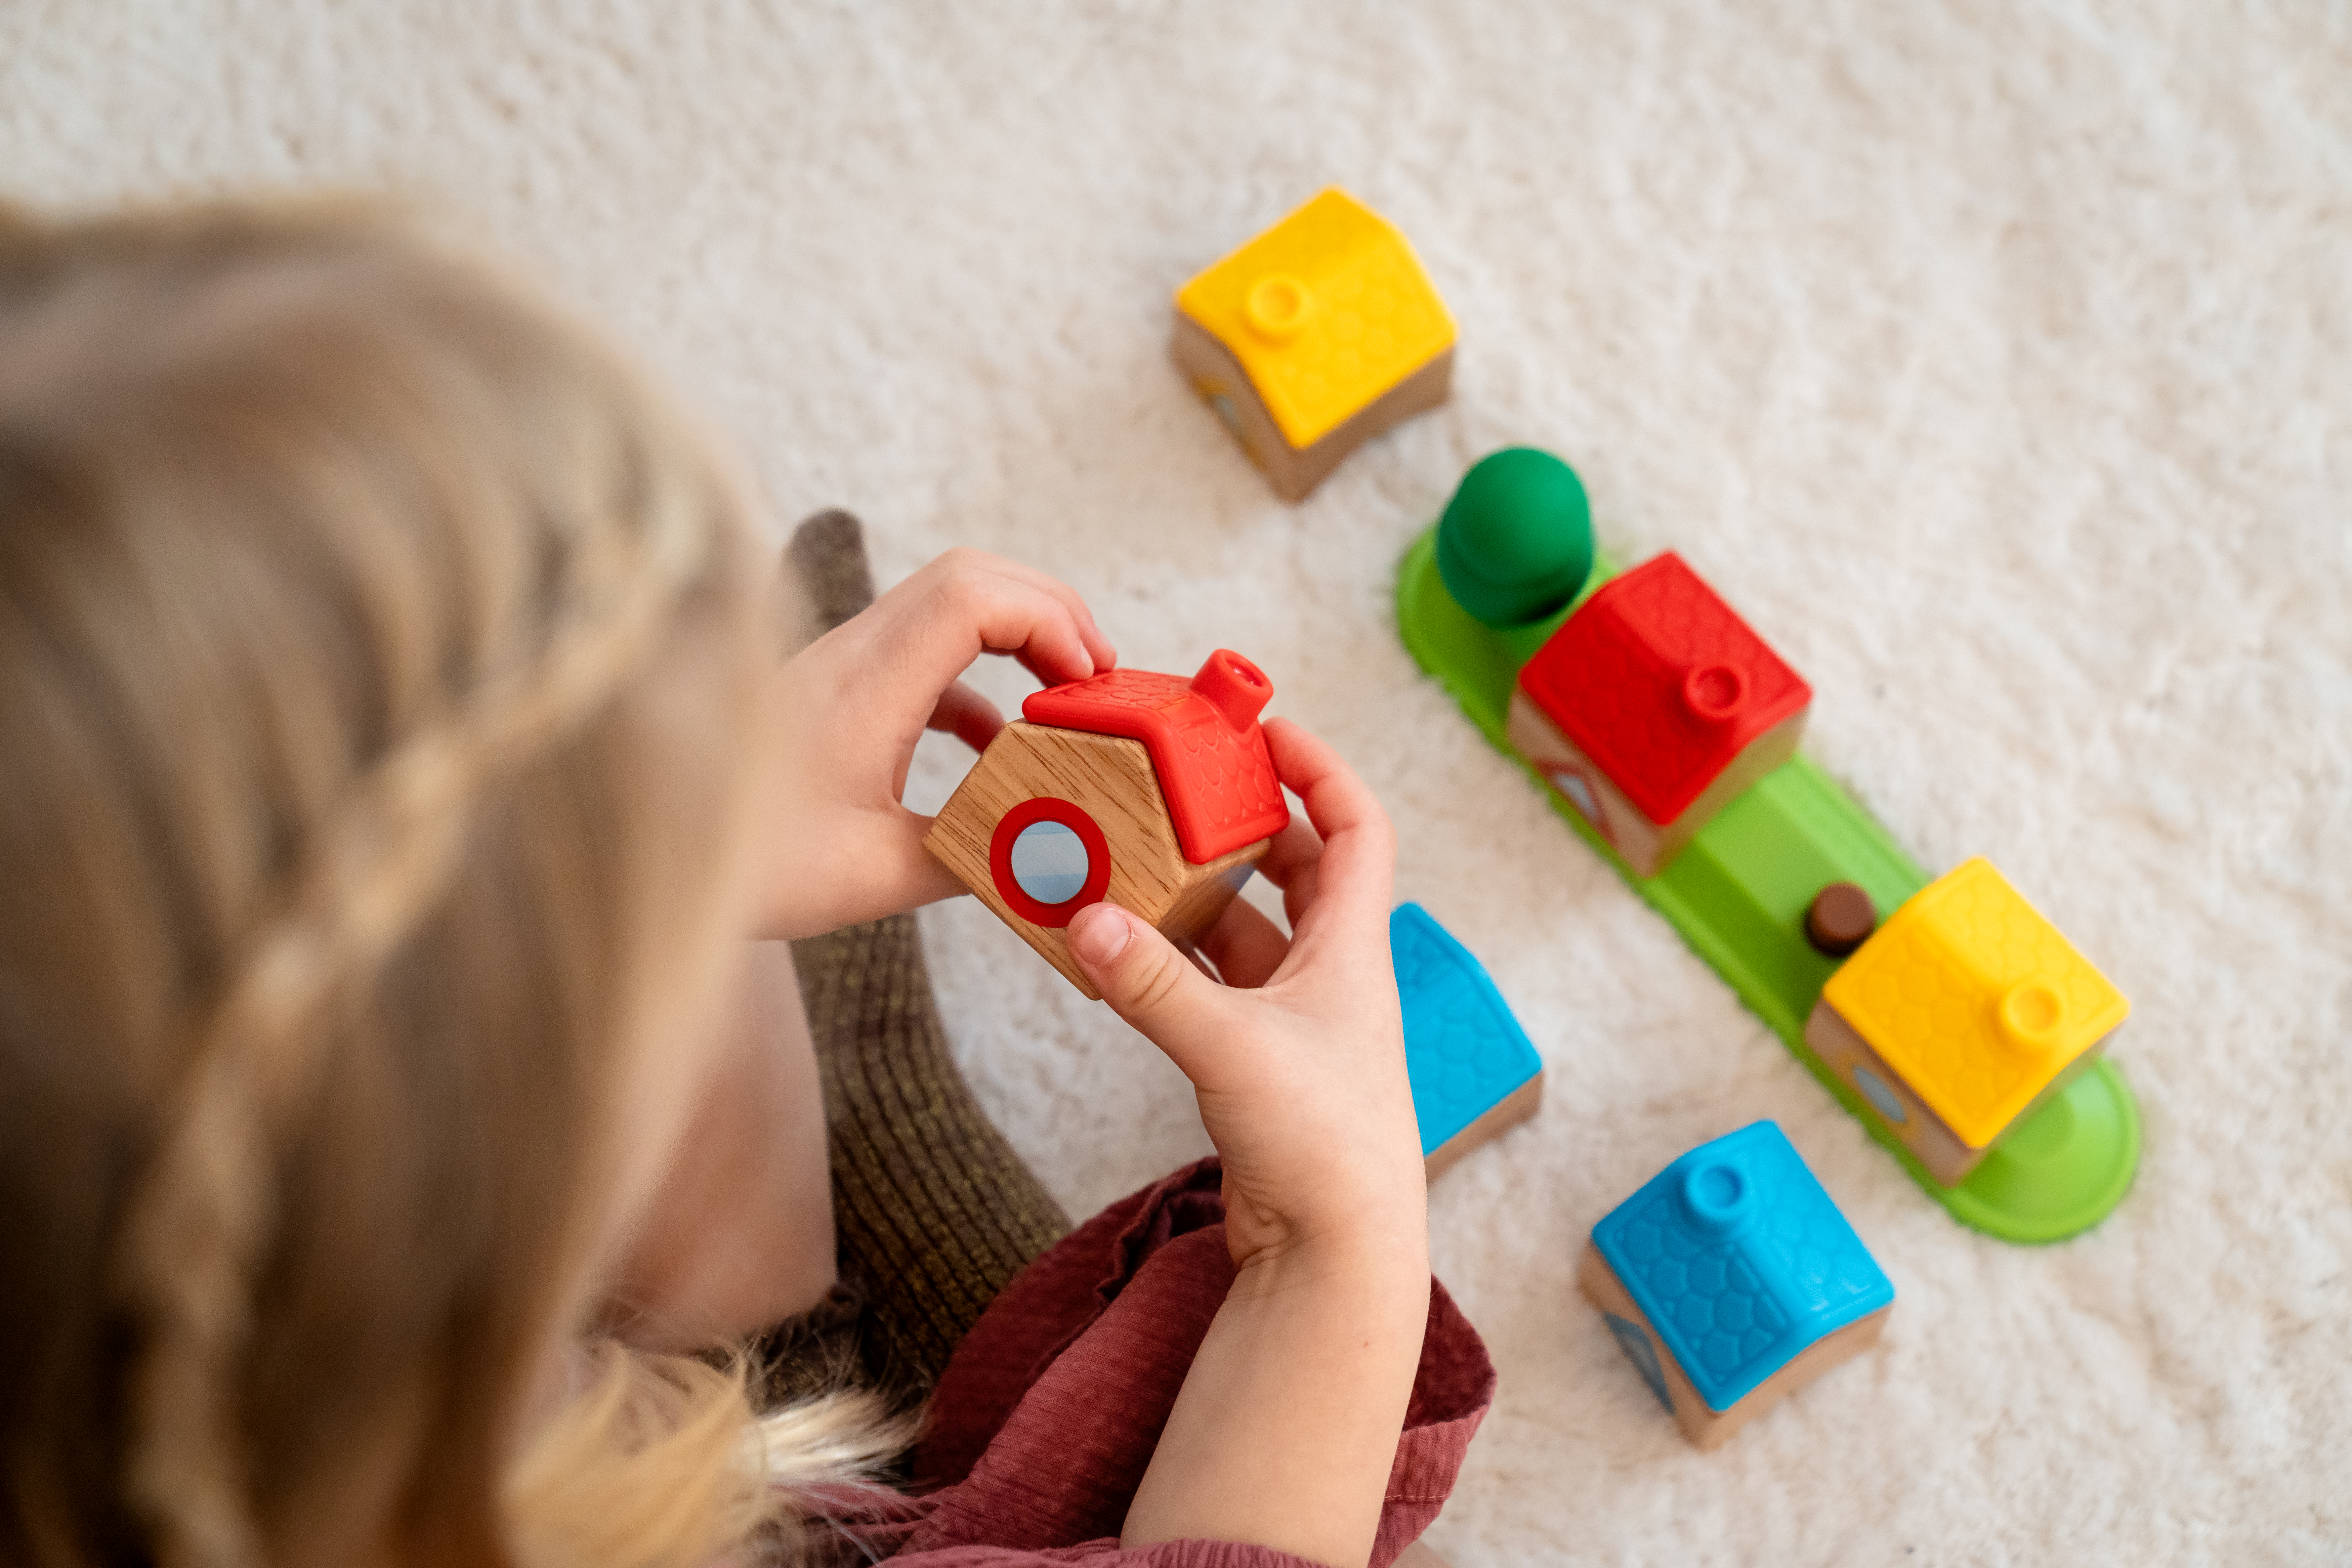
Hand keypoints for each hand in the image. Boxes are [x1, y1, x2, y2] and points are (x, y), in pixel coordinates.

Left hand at [756, 548, 1115, 939]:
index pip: (974, 597)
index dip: (1049, 620)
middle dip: (1049, 611)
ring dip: (1016, 638)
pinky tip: (998, 743)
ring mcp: (842, 668)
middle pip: (971, 577)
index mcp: (865, 686)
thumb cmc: (747, 866)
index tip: (1086, 681)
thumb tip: (1044, 856)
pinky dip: (976, 682)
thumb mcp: (874, 877)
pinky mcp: (836, 693)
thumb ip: (968, 858)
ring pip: (948, 607)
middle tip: (1096, 675)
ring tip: (1062, 697)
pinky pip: (923, 656)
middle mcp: (853, 656)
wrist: (650, 848)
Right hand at [1064, 718, 1424, 1269]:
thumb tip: (1084, 918)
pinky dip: (1172, 962)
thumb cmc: (1322, 1146)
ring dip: (1194, 896)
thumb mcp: (1231, 1048)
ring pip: (1247, 931)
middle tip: (1176, 791)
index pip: (1355, 826)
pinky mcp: (1262, 1064)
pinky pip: (1214, 987)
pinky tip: (1120, 949)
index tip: (1265, 730)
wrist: (1338, 1253)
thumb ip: (1153, 984)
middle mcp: (1332, 974)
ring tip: (1131, 861)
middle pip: (1296, 869)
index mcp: (1352, 948)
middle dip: (1238, 826)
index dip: (1318, 768)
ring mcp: (1298, 1020)